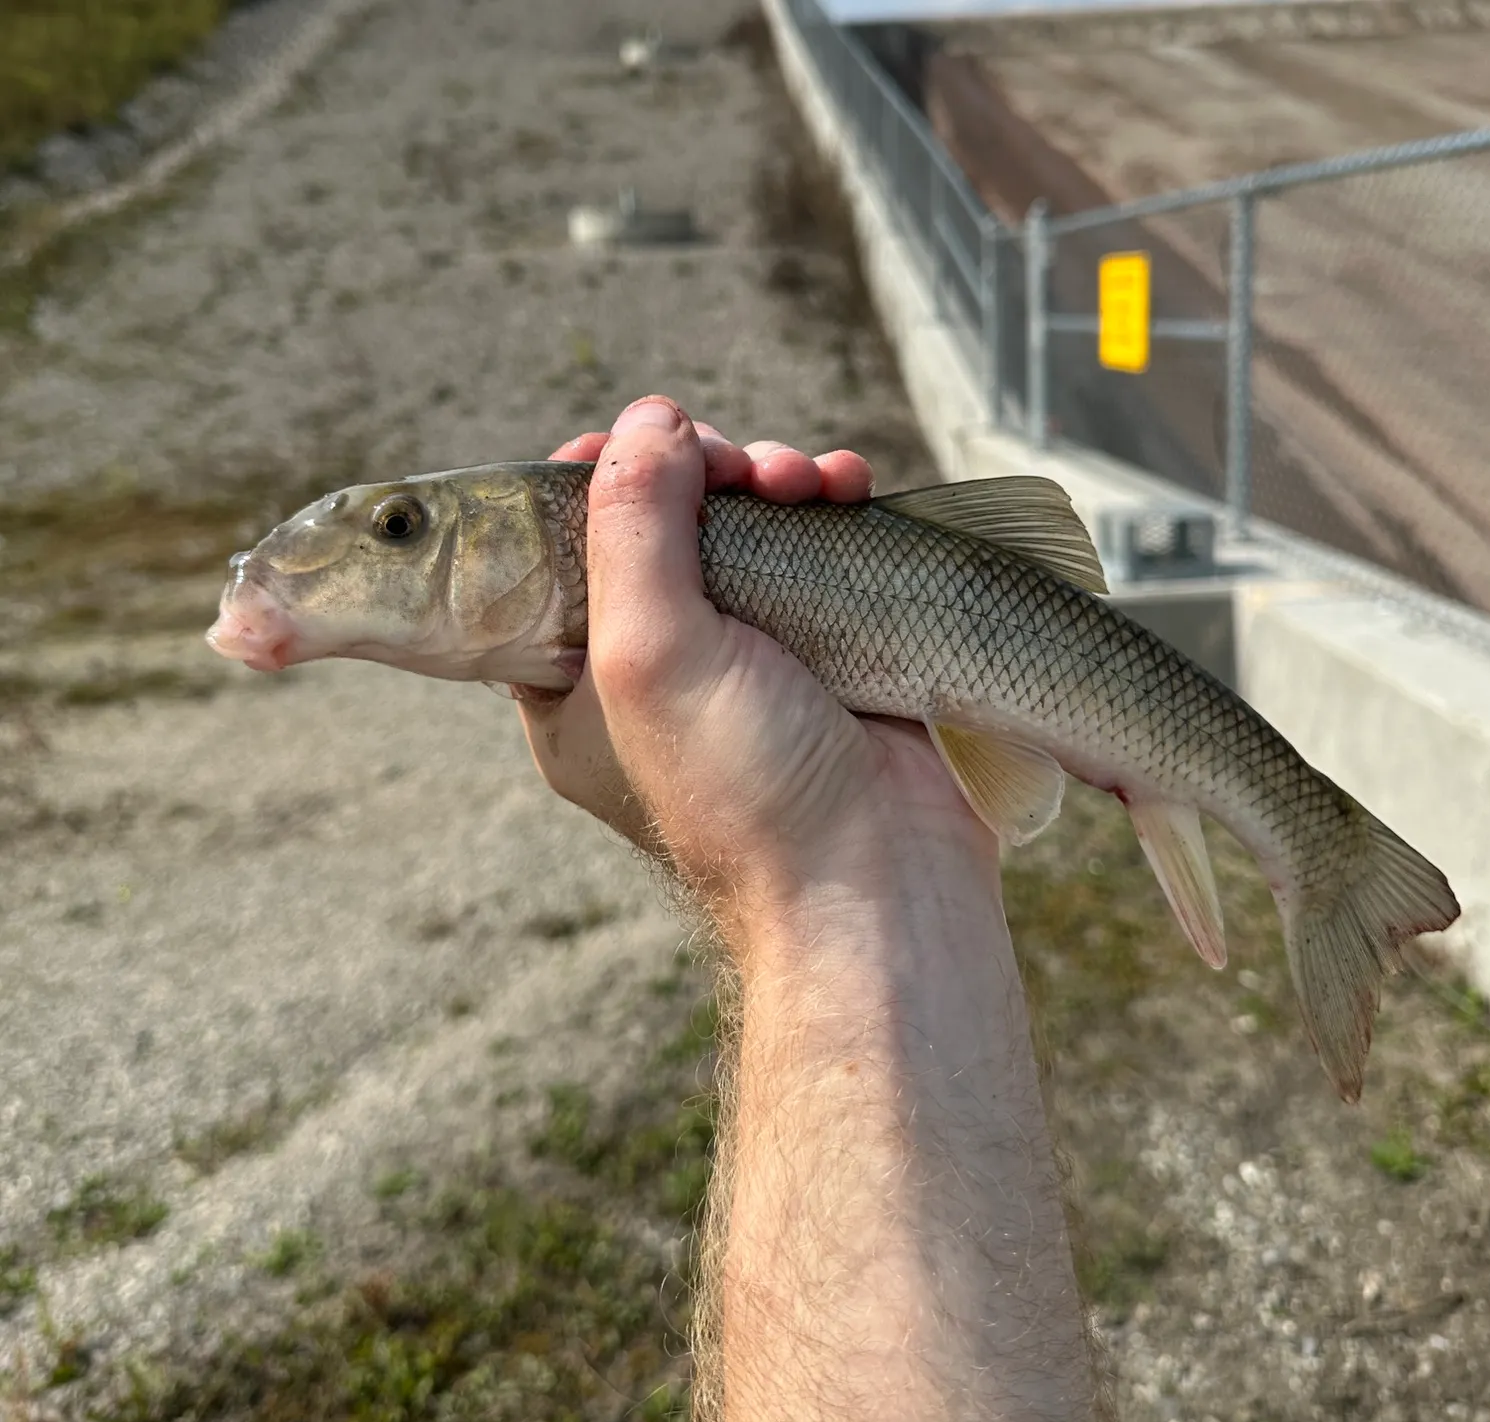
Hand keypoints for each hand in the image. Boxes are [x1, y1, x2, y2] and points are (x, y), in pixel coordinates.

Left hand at [516, 395, 996, 930]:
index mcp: (575, 680)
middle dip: (702, 472)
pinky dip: (832, 508)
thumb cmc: (747, 791)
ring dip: (775, 480)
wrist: (882, 879)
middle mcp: (656, 664)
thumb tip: (647, 420)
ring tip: (811, 483)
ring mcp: (747, 654)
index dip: (589, 482)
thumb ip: (631, 526)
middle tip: (743, 469)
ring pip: (744, 525)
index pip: (553, 551)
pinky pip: (818, 549)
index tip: (636, 444)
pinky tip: (851, 492)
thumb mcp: (650, 655)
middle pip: (656, 522)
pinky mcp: (826, 645)